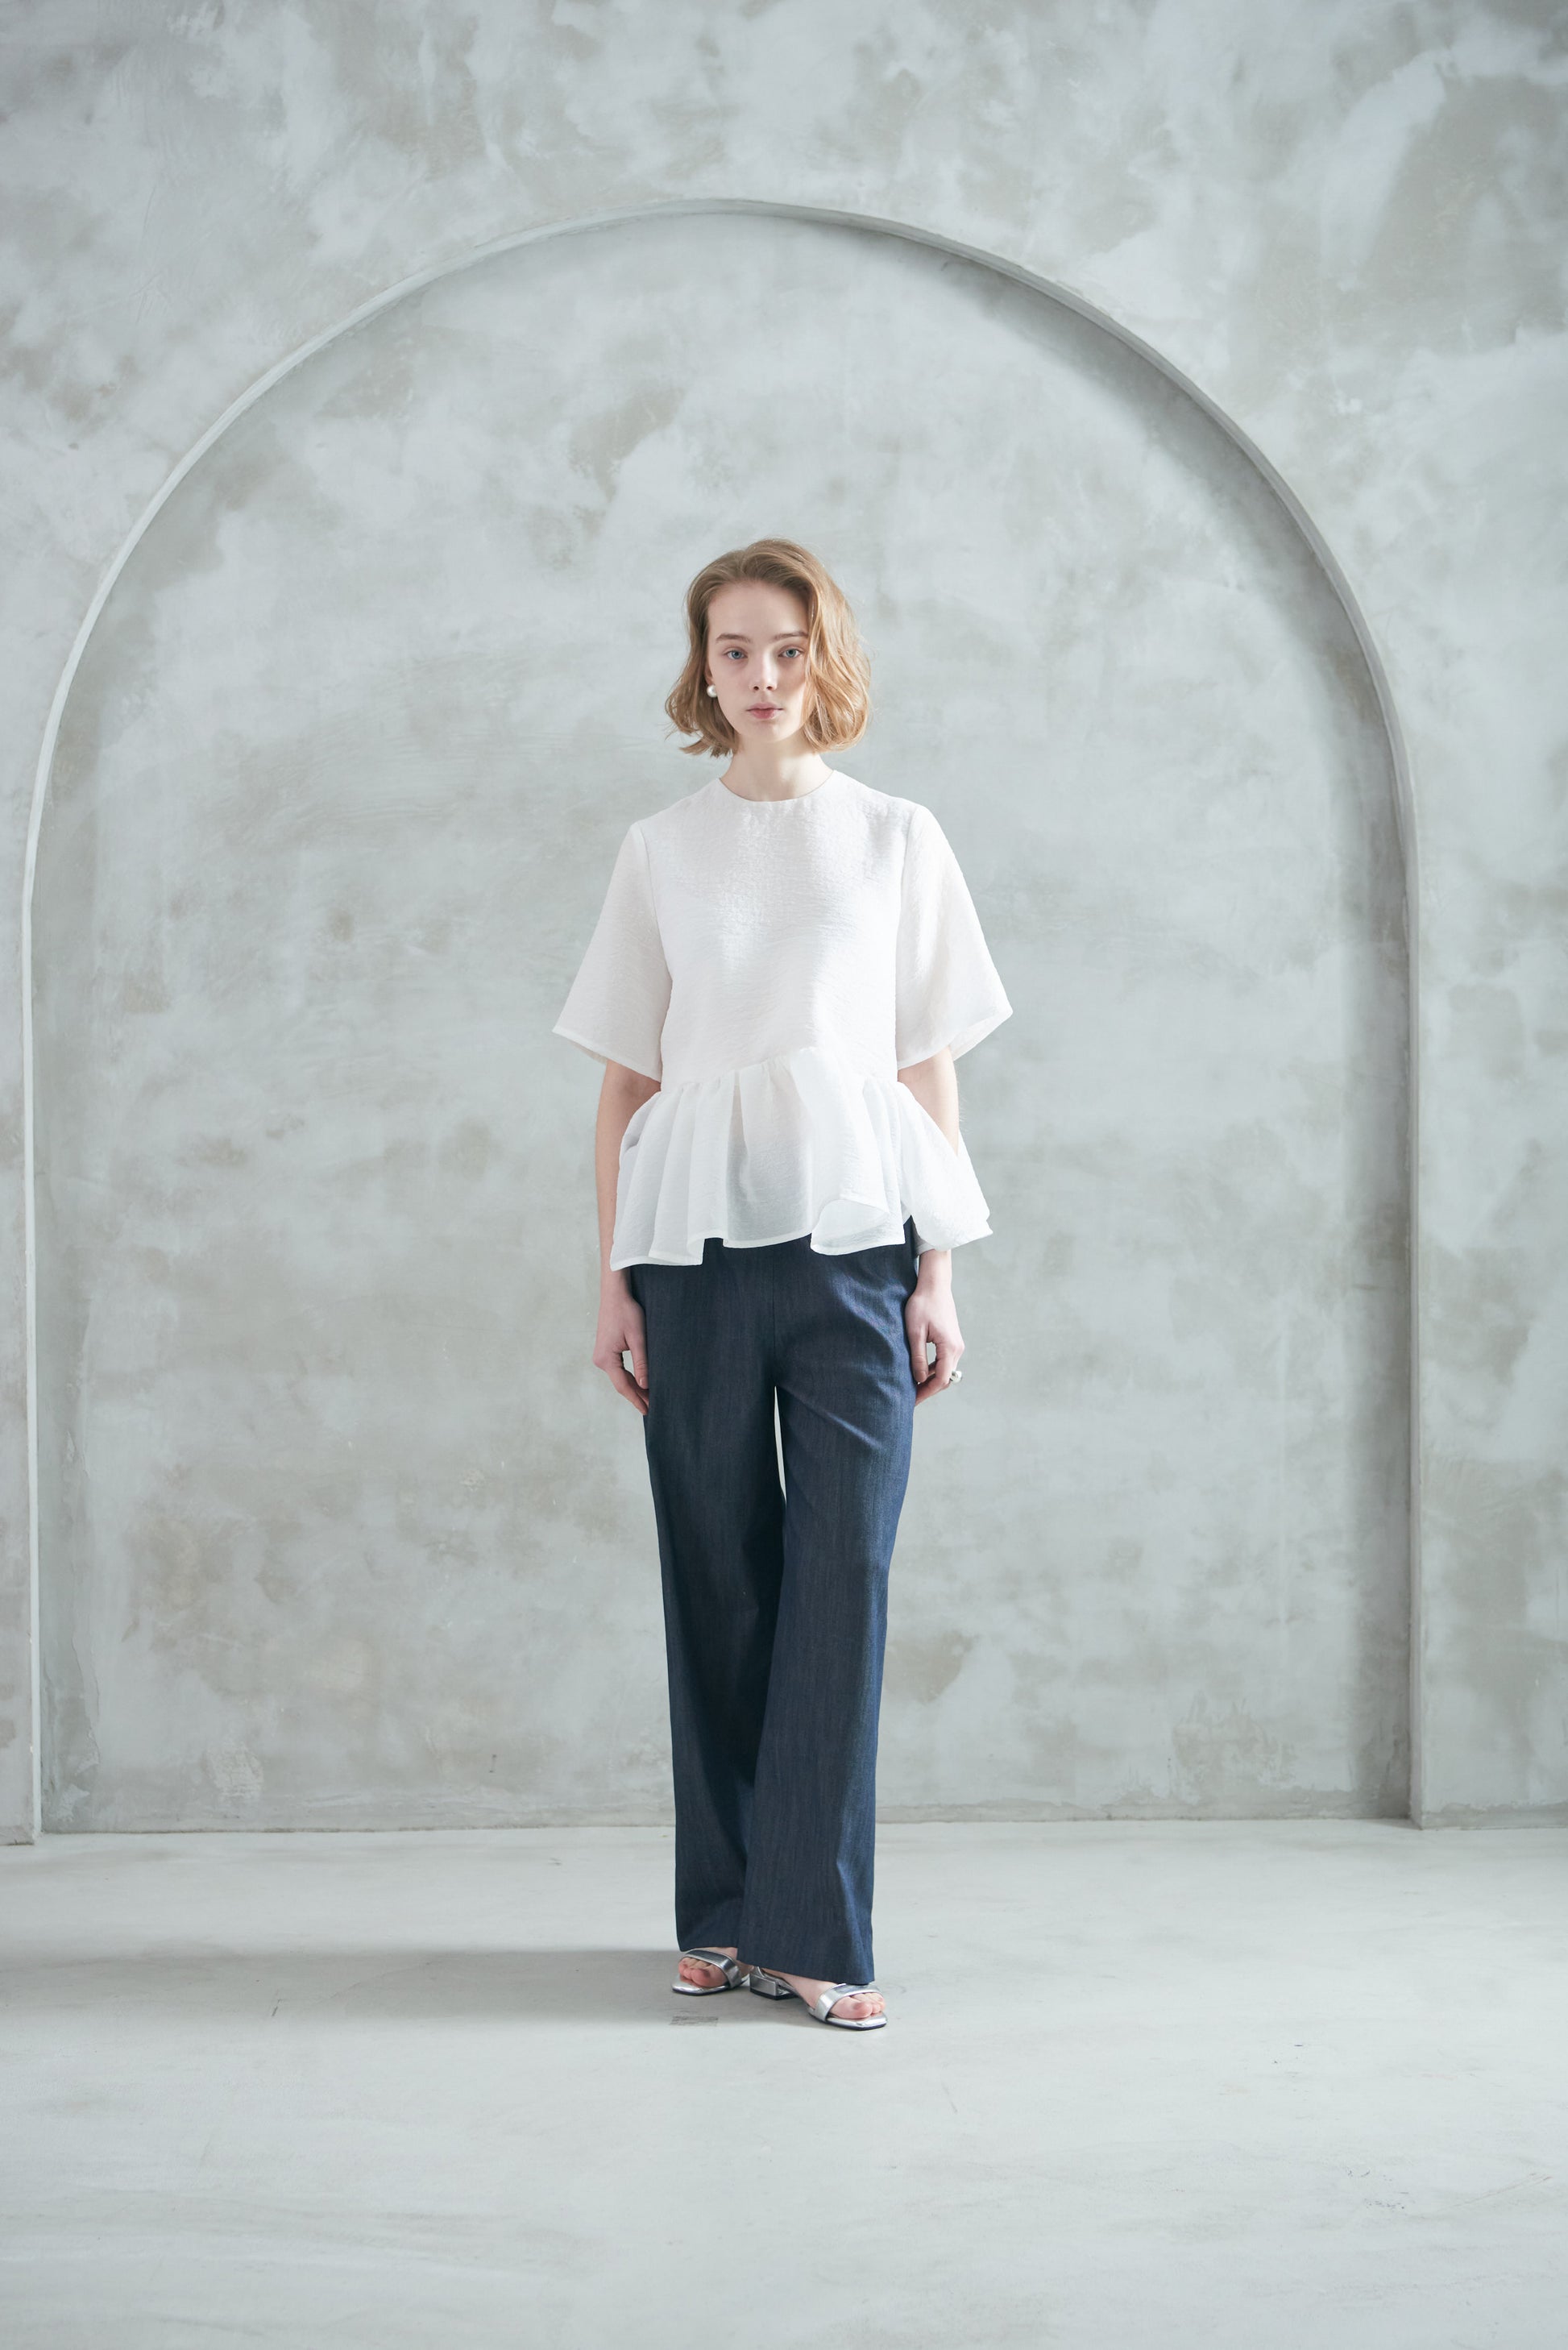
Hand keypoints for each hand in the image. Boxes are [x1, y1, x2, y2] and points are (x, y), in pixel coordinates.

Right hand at [593, 1272, 649, 1414]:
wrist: (615, 1294)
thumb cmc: (627, 1312)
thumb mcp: (638, 1338)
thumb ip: (642, 1363)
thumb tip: (646, 1386)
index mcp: (606, 1359)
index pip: (624, 1386)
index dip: (637, 1399)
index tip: (648, 1411)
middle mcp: (600, 1360)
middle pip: (621, 1384)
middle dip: (637, 1395)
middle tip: (652, 1408)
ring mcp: (601, 1356)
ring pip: (619, 1377)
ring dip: (634, 1387)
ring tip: (649, 1398)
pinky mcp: (605, 1351)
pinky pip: (618, 1369)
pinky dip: (629, 1377)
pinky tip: (640, 1383)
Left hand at [905, 1256, 963, 1404]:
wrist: (934, 1285)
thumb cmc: (923, 1304)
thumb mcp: (915, 1331)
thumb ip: (917, 1357)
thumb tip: (917, 1379)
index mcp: (949, 1348)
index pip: (940, 1380)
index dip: (925, 1392)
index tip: (911, 1401)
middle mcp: (957, 1349)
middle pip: (944, 1379)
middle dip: (927, 1389)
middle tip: (910, 1399)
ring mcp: (956, 1345)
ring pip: (944, 1371)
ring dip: (929, 1380)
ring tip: (911, 1388)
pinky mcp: (952, 1341)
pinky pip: (943, 1362)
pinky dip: (932, 1370)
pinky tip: (917, 1372)